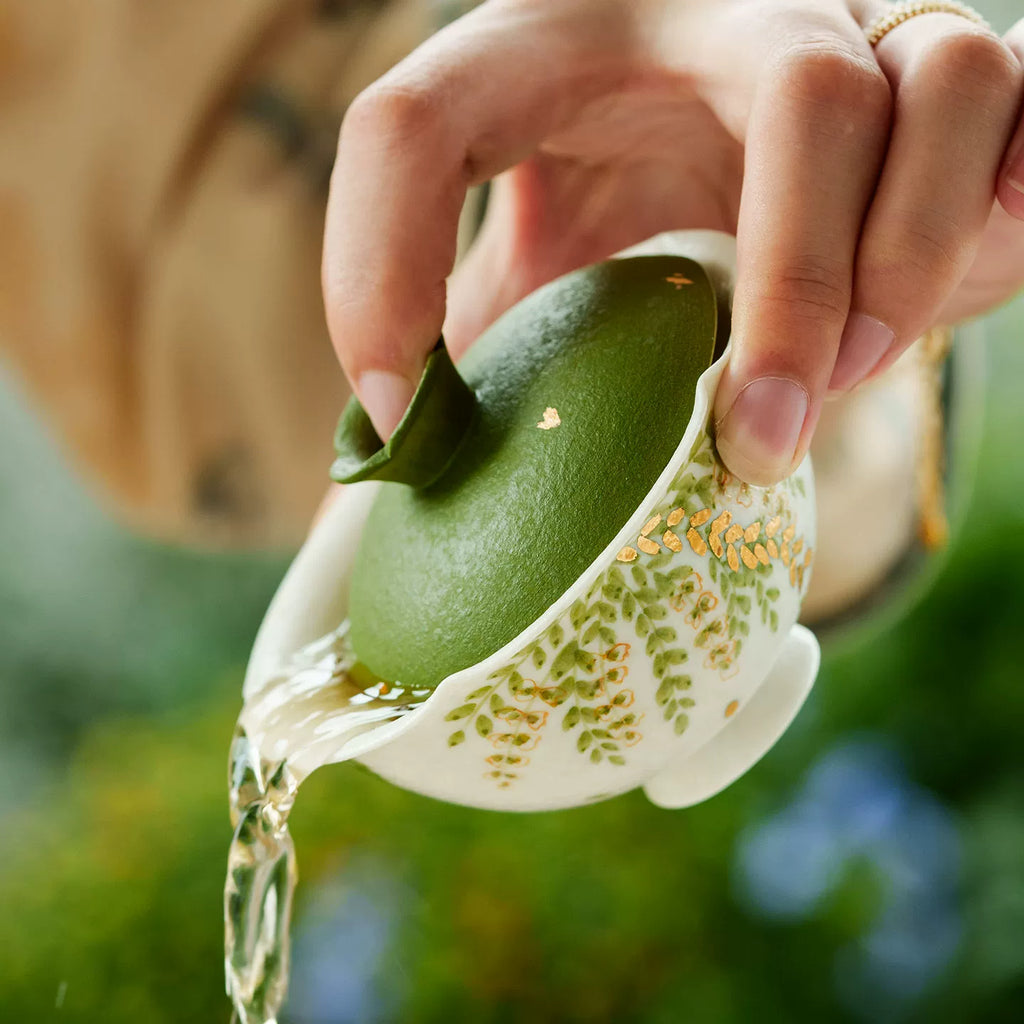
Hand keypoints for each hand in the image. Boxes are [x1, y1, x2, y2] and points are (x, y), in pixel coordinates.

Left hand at [322, 0, 1023, 484]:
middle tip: (755, 440)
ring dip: (902, 260)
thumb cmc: (633, 214)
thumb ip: (472, 327)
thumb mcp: (542, 266)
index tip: (400, 409)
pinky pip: (1023, 102)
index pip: (415, 122)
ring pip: (936, 84)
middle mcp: (715, 9)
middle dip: (795, 288)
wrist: (763, 166)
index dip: (379, 270)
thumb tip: (396, 439)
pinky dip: (1004, 198)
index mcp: (563, 47)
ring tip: (848, 377)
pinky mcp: (947, 68)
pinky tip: (961, 265)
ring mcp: (853, 23)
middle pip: (795, 96)